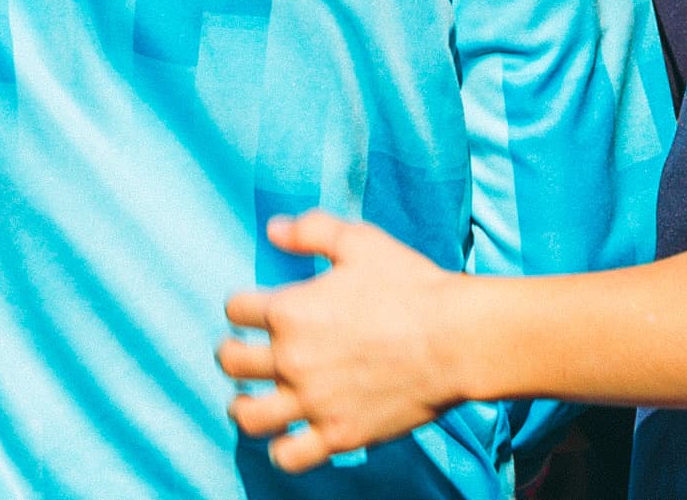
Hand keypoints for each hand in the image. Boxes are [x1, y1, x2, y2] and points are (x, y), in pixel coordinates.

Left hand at [218, 212, 470, 472]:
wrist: (455, 339)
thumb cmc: (411, 285)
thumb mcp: (360, 242)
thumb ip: (311, 230)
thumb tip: (273, 230)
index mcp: (291, 310)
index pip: (236, 309)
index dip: (241, 306)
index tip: (251, 309)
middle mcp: (291, 359)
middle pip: (230, 362)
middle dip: (230, 353)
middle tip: (241, 354)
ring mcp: (313, 401)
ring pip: (249, 416)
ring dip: (242, 406)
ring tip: (250, 401)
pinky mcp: (338, 433)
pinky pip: (290, 455)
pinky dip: (283, 449)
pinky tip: (289, 436)